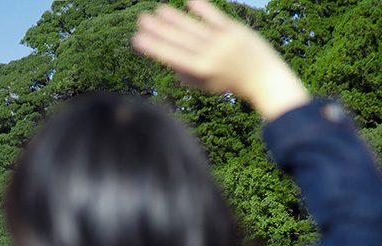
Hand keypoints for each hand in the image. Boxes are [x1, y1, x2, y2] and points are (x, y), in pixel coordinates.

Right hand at [132, 0, 309, 120]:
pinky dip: (202, 9)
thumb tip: (166, 58)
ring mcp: (222, 41)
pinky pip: (215, 17)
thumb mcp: (203, 83)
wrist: (263, 77)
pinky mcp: (234, 29)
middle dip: (159, 29)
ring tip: (158, 10)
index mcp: (199, 70)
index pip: (171, 56)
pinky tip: (188, 1)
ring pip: (193, 27)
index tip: (137, 39)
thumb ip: (184, 73)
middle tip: (142, 19)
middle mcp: (209, 54)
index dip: (153, 47)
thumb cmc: (227, 82)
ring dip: (174, 17)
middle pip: (179, 39)